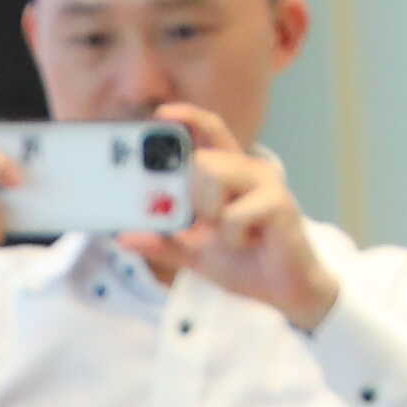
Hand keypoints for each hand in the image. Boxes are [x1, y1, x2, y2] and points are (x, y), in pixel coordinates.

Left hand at [158, 104, 329, 320]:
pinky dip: (231, 236)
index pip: (209, 130)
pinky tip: (249, 244)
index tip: (161, 115)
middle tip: (204, 222)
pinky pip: (235, 213)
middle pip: (203, 158)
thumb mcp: (194, 253)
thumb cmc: (244, 262)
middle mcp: (249, 169)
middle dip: (191, 195)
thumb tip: (123, 237)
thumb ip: (162, 242)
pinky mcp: (279, 203)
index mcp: (230, 171)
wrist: (284, 292)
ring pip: (217, 174)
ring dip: (211, 212)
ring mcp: (267, 184)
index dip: (187, 117)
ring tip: (227, 234)